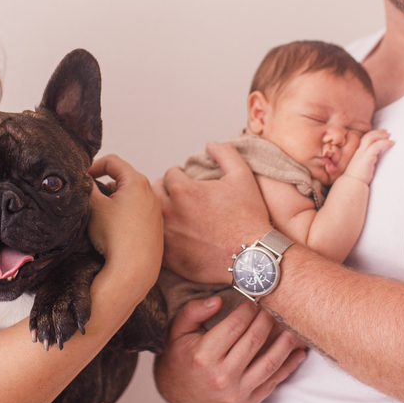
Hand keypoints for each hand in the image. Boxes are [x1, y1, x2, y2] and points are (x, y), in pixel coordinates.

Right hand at [88, 154, 162, 290]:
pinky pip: (139, 213)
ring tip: (101, 216)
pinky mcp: (157, 228)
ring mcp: (156, 211)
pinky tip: (115, 229)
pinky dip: (125, 214)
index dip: (94, 165)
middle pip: (124, 178)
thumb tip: (85, 180)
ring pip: (132, 197)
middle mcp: (151, 193)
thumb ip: (88, 187)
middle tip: (90, 198)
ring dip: (116, 200)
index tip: (83, 177)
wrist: (133, 270)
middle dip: (105, 184)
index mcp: (137, 182)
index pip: (113, 161)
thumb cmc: (115, 236)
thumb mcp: (94, 207)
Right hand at [153, 296, 305, 402]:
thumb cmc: (179, 357)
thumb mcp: (177, 330)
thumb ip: (194, 311)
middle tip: (274, 308)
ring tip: (293, 327)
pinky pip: (273, 383)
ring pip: (269, 363)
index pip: (235, 325)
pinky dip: (289, 367)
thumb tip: (218, 300)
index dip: (248, 309)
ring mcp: (235, 393)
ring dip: (285, 343)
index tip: (255, 299)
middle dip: (267, 320)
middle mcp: (221, 377)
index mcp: (203, 355)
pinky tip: (299, 353)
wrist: (177, 394)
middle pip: (254, 341)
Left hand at [155, 142, 270, 283]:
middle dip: (166, 190)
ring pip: (152, 217)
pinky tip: (173, 236)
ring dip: (160, 212)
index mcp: (183, 190)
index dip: (179, 175)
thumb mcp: (242, 177)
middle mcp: (169, 212)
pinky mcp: (167, 258)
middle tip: (178, 197)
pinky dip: (161, 236)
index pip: (170, 174)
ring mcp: (166, 237)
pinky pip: (154, 241)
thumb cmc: (248, 218)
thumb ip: (225, 154)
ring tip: (175, 215)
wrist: (251, 258)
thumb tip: (210, 144)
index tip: (185, 181)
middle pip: (155, 192)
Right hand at [344, 129, 392, 184]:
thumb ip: (367, 161)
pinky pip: (377, 146)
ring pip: (371, 138)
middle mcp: (359, 151)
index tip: (381, 133)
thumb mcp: (362, 167)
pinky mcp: (367, 157)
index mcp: (358, 153)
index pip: (365, 139)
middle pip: (368, 136)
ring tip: (389, 136)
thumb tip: (374, 161)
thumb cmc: (357, 178)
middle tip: (387, 132)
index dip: (373, 134)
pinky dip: (384, 142)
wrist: (352, 184)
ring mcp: (362, 153)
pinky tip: (391, 143)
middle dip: (378, 132)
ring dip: (381, 135)